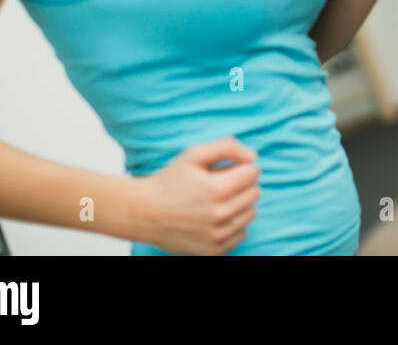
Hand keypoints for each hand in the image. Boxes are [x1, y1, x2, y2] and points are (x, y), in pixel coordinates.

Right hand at [131, 137, 260, 254]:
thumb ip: (228, 147)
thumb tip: (253, 157)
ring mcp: (217, 236)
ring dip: (238, 204)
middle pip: (254, 193)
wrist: (143, 213)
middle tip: (217, 185)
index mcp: (217, 190)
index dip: (238, 168)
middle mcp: (220, 215)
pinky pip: (241, 233)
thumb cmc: (169, 181)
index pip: (253, 173)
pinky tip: (213, 218)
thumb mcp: (194, 154)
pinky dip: (232, 224)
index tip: (222, 171)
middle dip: (240, 185)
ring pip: (250, 213)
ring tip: (214, 201)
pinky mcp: (214, 251)